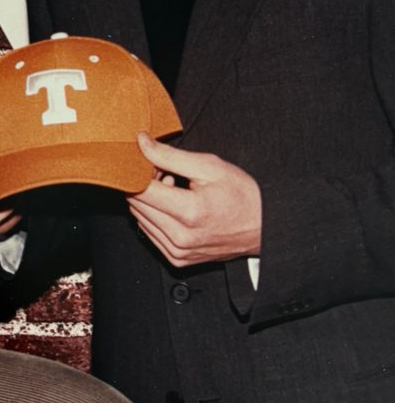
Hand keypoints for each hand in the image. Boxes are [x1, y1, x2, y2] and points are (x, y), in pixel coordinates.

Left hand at [127, 132, 261, 267]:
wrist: (264, 227)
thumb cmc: (242, 196)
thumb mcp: (209, 167)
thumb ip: (170, 156)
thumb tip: (141, 143)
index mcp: (189, 212)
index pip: (140, 189)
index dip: (140, 171)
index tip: (149, 161)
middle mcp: (180, 237)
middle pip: (137, 204)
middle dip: (144, 185)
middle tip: (164, 172)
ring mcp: (178, 252)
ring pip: (140, 219)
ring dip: (148, 201)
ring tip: (173, 189)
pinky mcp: (178, 259)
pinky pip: (149, 233)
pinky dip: (155, 216)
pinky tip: (174, 207)